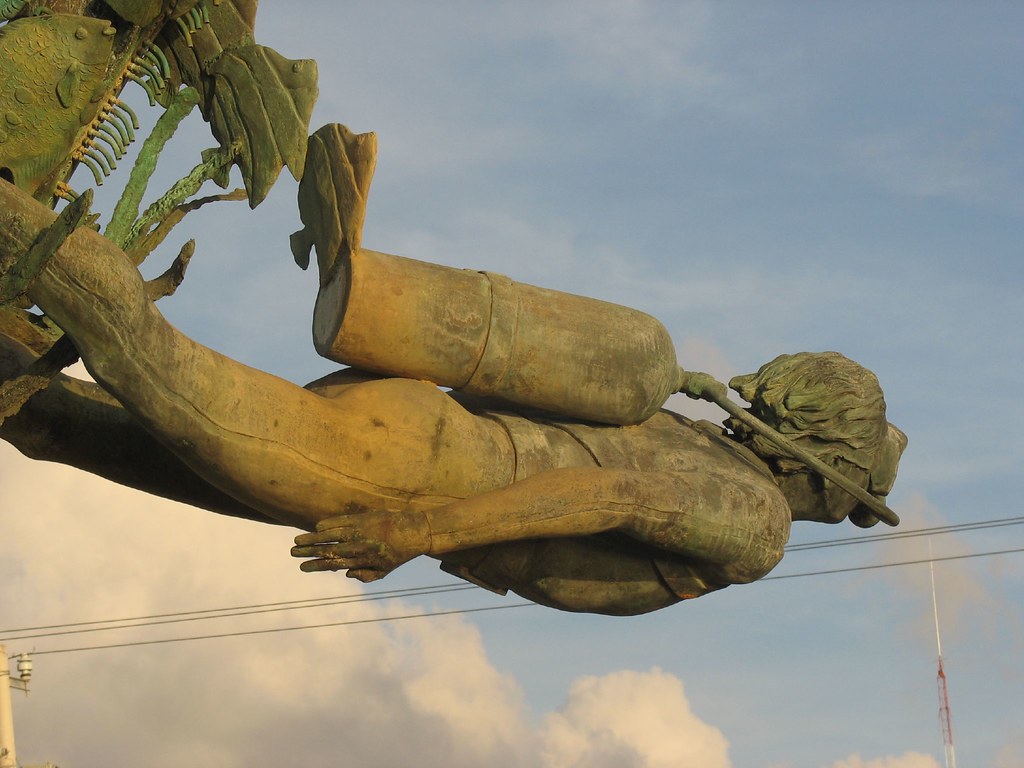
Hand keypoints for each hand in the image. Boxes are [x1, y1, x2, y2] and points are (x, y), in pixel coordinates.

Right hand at [291, 508, 429, 581]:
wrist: (416, 531)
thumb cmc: (399, 553)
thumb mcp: (385, 571)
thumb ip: (365, 576)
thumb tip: (346, 574)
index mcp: (362, 560)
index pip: (334, 564)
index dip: (316, 565)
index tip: (302, 567)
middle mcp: (359, 545)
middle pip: (328, 549)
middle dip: (309, 551)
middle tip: (292, 552)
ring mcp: (360, 530)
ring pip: (331, 534)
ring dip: (313, 537)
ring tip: (297, 540)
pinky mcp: (364, 518)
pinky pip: (342, 521)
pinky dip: (329, 524)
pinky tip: (317, 527)